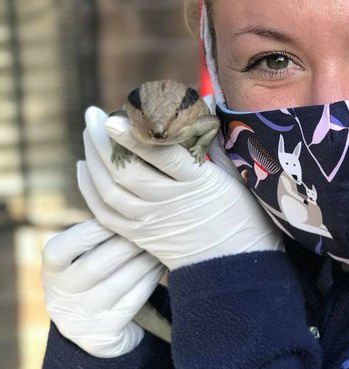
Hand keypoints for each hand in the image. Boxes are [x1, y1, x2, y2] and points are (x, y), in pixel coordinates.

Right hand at [42, 220, 164, 357]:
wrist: (98, 325)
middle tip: (151, 229)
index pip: (61, 250)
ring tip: (161, 246)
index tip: (118, 217)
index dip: (90, 232)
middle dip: (127, 245)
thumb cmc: (97, 273)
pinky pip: (132, 302)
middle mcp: (60, 298)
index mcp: (52, 272)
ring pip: (118, 284)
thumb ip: (97, 235)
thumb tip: (124, 209)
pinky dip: (149, 280)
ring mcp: (81, 319)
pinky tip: (160, 266)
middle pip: (96, 266)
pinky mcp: (103, 335)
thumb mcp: (85, 256)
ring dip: (144, 261)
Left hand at [78, 106, 283, 269]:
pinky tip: (84, 168)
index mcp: (197, 184)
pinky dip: (89, 190)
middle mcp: (169, 202)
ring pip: (110, 190)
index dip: (134, 136)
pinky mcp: (140, 236)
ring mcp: (151, 222)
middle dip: (102, 140)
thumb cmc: (242, 216)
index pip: (159, 156)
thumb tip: (201, 105)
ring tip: (88, 133)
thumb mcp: (234, 177)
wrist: (234, 266)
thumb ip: (212, 143)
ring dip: (92, 159)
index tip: (114, 116)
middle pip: (125, 170)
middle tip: (92, 114)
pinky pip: (104, 214)